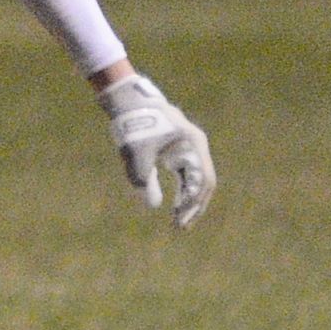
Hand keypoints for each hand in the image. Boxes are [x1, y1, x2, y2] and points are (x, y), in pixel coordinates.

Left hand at [97, 72, 216, 225]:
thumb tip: (153, 206)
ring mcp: (189, 150)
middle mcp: (196, 147)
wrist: (127, 101)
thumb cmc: (134, 124)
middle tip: (181, 227)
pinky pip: (186, 176)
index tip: (179, 218)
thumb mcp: (137, 154)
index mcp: (193, 144)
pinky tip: (175, 207)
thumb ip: (144, 180)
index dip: (192, 202)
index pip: (202, 180)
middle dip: (193, 206)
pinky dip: (182, 191)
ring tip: (178, 222)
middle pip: (203, 183)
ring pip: (196, 181)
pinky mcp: (178, 153)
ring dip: (188, 201)